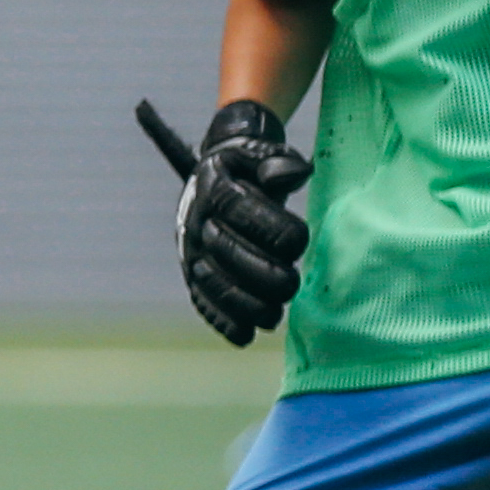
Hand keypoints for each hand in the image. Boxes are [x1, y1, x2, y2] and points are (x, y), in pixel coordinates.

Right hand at [140, 98, 307, 346]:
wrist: (216, 176)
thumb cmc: (249, 169)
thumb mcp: (259, 155)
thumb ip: (277, 161)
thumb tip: (296, 173)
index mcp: (214, 187)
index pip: (240, 209)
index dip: (271, 229)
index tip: (298, 241)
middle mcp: (197, 220)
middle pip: (226, 253)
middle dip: (263, 274)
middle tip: (291, 284)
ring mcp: (192, 250)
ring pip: (212, 283)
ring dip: (244, 305)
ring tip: (274, 316)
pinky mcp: (193, 273)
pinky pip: (202, 300)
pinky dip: (222, 321)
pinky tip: (245, 334)